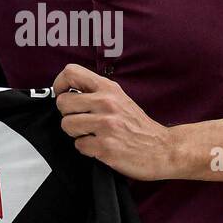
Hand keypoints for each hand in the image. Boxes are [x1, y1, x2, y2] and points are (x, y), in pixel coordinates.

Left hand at [52, 64, 176, 181]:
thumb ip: (96, 92)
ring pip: (67, 125)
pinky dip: (87, 148)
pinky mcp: (105, 146)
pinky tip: (100, 146)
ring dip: (76, 133)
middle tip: (82, 121)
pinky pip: (78, 145)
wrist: (162, 149)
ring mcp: (106, 125)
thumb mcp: (120, 99)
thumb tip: (67, 91)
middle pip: (62, 102)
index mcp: (108, 88)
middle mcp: (106, 103)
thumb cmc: (138, 126)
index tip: (63, 95)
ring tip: (92, 134)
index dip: (60, 84)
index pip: (70, 73)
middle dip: (68, 115)